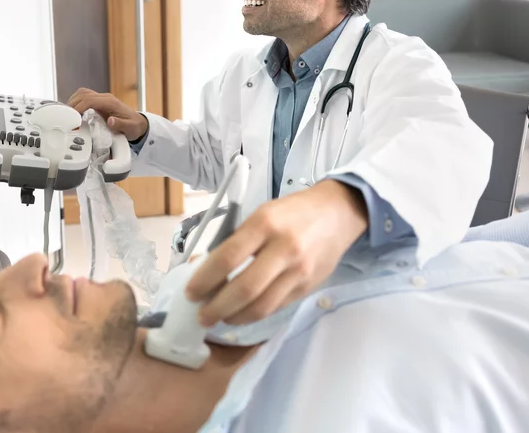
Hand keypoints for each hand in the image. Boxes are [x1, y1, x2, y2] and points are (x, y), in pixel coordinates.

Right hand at [67, 88, 147, 140]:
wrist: (137, 124)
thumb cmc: (133, 126)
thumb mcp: (130, 128)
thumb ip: (120, 125)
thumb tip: (110, 121)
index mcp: (111, 102)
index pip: (90, 100)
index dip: (79, 107)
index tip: (73, 118)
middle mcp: (105, 98)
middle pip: (83, 94)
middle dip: (72, 104)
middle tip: (66, 117)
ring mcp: (101, 99)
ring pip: (82, 94)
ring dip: (73, 102)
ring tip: (67, 115)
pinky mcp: (98, 102)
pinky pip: (84, 98)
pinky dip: (76, 103)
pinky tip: (72, 113)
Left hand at [186, 180, 367, 326]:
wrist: (338, 212)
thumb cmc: (292, 212)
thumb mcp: (262, 214)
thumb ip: (237, 241)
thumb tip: (205, 269)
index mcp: (265, 224)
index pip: (228, 257)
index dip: (205, 279)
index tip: (190, 292)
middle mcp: (283, 249)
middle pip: (244, 289)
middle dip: (217, 308)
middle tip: (202, 315)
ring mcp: (299, 271)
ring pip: (261, 306)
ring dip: (235, 317)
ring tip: (220, 318)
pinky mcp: (308, 287)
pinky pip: (276, 307)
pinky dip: (255, 315)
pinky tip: (242, 314)